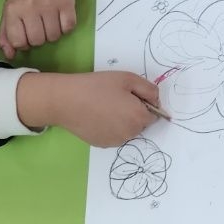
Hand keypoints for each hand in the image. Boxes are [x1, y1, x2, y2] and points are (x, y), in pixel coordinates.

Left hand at [0, 0, 74, 59]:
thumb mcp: (10, 11)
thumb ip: (6, 34)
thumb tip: (9, 55)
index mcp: (13, 9)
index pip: (18, 41)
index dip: (23, 43)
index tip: (26, 35)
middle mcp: (30, 6)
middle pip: (37, 41)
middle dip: (38, 39)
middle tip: (39, 27)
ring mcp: (50, 4)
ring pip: (53, 37)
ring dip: (52, 34)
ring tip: (49, 22)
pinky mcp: (67, 3)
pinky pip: (68, 28)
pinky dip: (65, 28)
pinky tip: (60, 19)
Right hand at [17, 71, 159, 146]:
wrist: (66, 100)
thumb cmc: (97, 86)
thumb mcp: (128, 78)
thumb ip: (149, 90)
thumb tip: (156, 101)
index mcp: (139, 117)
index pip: (154, 114)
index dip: (143, 103)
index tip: (129, 95)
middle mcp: (131, 134)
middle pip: (141, 124)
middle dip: (134, 113)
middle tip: (115, 99)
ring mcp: (116, 142)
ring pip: (127, 131)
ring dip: (123, 122)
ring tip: (105, 107)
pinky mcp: (103, 145)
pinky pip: (114, 136)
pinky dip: (110, 128)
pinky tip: (97, 117)